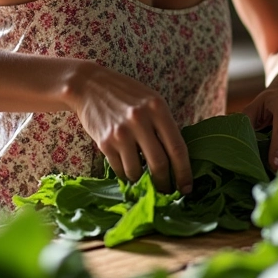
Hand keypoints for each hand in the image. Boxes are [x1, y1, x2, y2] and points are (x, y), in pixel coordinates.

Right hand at [67, 63, 191, 193]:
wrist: (90, 86)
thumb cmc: (127, 94)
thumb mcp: (152, 101)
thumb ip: (164, 125)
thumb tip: (177, 159)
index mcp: (158, 109)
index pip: (177, 147)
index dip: (184, 171)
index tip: (187, 187)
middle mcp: (140, 121)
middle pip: (159, 164)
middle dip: (165, 183)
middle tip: (168, 192)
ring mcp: (120, 133)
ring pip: (137, 171)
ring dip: (143, 181)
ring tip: (145, 178)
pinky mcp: (104, 143)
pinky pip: (120, 169)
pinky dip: (127, 174)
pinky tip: (129, 169)